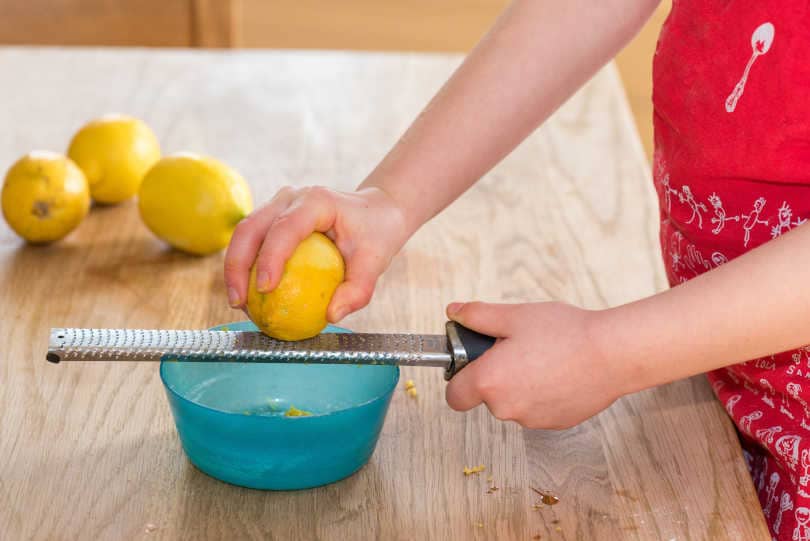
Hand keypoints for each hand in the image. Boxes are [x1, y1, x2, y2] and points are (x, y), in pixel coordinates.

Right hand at [224, 186, 408, 321]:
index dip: (271, 257)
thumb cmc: (376, 234)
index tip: (265, 289)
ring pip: (244, 233)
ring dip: (235, 268)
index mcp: (317, 201)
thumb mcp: (375, 263)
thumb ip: (358, 290)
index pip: (285, 228)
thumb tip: (331, 315)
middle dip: (237, 266)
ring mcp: (278, 205)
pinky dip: (245, 268)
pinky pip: (252, 242)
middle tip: (238, 303)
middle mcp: (291, 198)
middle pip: (251, 228)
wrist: (375, 212)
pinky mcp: (272, 218)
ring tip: (239, 304)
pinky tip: (248, 297)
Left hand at [444, 301, 624, 428]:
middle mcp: (506, 408)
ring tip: (542, 357)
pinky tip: (559, 371)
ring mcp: (531, 420)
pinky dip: (541, 393)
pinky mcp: (555, 423)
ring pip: (512, 403)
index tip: (472, 362)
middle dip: (494, 375)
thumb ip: (477, 315)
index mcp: (489, 382)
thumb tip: (454, 311)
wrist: (612, 355)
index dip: (459, 378)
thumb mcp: (514, 315)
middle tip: (516, 348)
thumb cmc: (564, 333)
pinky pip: (536, 408)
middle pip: (486, 396)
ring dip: (519, 384)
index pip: (454, 396)